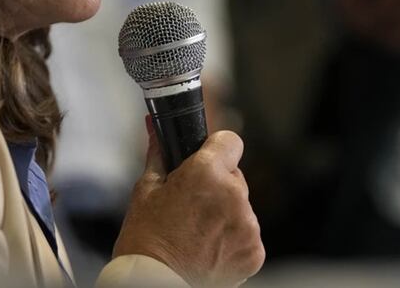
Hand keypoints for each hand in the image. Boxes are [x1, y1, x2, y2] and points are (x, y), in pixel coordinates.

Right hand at [113, 120, 264, 286]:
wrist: (154, 284)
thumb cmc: (145, 241)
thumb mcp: (146, 191)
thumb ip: (159, 155)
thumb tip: (155, 127)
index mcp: (207, 174)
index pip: (230, 141)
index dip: (216, 149)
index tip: (206, 161)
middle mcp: (234, 196)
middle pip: (234, 176)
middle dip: (217, 186)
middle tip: (191, 206)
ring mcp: (247, 226)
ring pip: (241, 206)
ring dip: (225, 214)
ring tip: (197, 232)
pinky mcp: (254, 251)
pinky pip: (247, 234)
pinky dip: (232, 240)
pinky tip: (209, 248)